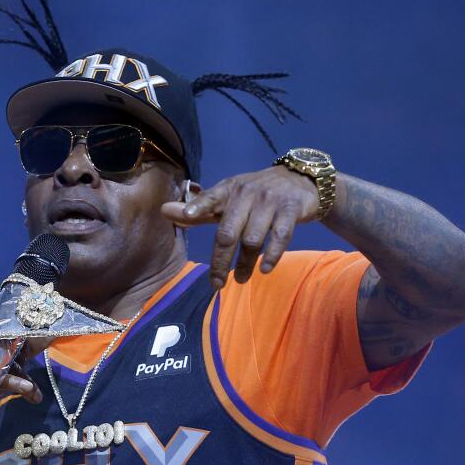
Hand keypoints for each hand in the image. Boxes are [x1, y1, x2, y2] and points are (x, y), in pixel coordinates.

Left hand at [161, 166, 321, 287]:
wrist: (300, 181)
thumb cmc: (255, 196)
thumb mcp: (228, 198)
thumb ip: (199, 210)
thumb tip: (164, 211)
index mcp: (228, 189)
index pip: (210, 198)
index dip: (198, 206)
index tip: (187, 216)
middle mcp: (247, 193)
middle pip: (228, 232)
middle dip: (220, 261)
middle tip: (217, 283)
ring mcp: (270, 201)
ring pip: (252, 239)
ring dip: (246, 264)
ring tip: (241, 279)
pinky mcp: (291, 209)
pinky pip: (280, 237)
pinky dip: (272, 256)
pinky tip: (265, 270)